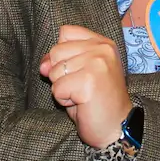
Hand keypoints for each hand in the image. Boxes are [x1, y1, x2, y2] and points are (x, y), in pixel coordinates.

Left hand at [39, 25, 133, 146]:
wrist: (116, 127)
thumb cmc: (96, 101)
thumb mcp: (77, 74)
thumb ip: (60, 61)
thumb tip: (43, 65)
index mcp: (102, 43)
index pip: (66, 32)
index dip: (62, 54)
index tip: (78, 70)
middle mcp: (102, 49)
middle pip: (56, 51)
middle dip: (60, 74)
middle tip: (82, 87)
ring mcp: (97, 63)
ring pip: (54, 71)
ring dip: (62, 88)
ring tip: (82, 95)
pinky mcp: (89, 81)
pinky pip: (57, 89)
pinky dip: (64, 100)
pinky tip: (82, 103)